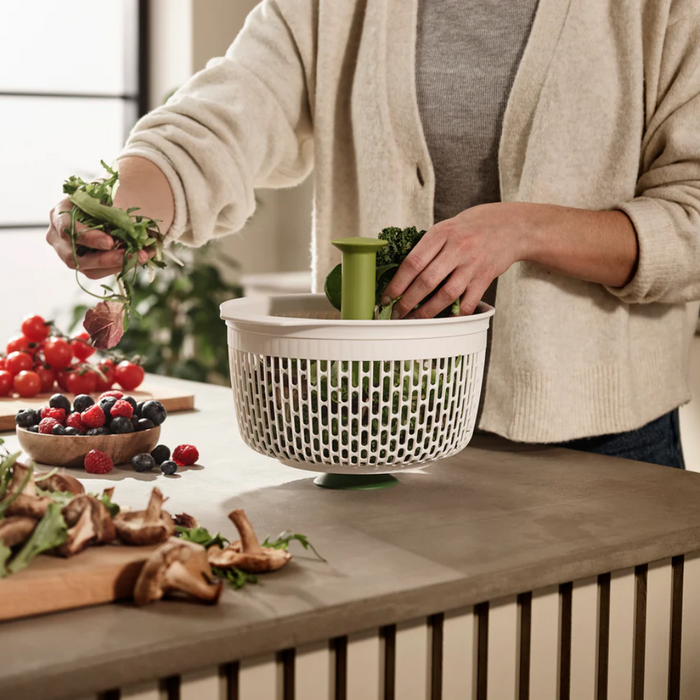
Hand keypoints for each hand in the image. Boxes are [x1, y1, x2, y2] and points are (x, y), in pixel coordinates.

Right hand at [46, 197, 151, 279]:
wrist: (103, 202)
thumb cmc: (100, 196)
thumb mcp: (103, 195)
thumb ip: (110, 208)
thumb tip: (131, 223)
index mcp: (59, 215)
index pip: (67, 229)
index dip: (88, 237)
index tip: (110, 242)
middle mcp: (58, 237)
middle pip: (73, 257)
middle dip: (105, 259)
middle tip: (130, 255)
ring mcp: (68, 253)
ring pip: (88, 269)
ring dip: (116, 265)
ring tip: (140, 258)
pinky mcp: (83, 264)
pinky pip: (99, 272)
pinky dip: (119, 267)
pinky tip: (137, 259)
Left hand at [382, 203, 530, 317]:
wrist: (511, 226)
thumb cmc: (472, 227)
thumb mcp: (446, 227)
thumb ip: (427, 247)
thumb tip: (401, 274)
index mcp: (441, 234)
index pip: (412, 263)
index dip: (396, 284)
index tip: (386, 298)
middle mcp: (457, 249)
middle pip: (426, 282)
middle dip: (407, 302)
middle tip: (395, 314)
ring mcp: (472, 265)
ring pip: (445, 295)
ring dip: (426, 312)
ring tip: (413, 319)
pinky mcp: (485, 278)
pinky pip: (468, 303)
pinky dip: (454, 315)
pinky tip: (442, 320)